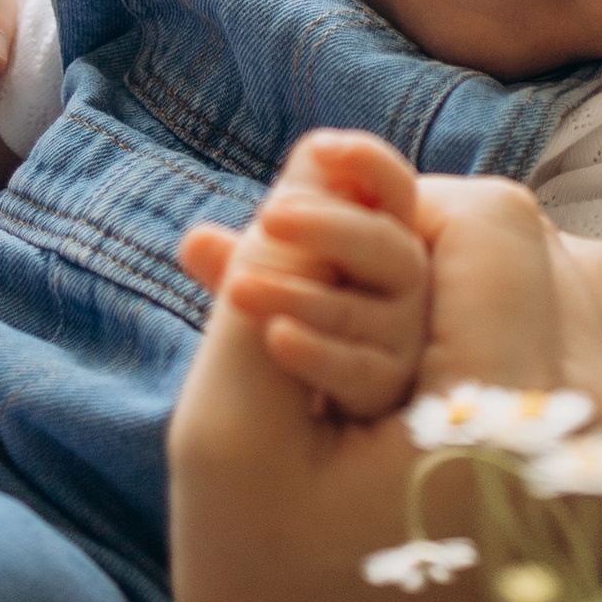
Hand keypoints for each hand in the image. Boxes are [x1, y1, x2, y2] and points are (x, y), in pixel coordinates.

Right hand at [166, 140, 601, 601]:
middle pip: (557, 244)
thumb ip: (277, 276)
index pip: (494, 220)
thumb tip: (331, 147)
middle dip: (451, 253)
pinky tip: (483, 377)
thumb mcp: (226, 434)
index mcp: (507, 430)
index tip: (327, 268)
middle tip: (359, 316)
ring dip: (518, 285)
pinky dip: (570, 336)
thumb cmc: (264, 600)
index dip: (400, 211)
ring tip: (418, 347)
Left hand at [177, 127, 431, 422]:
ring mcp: (405, 351)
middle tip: (270, 213)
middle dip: (330, 227)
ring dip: (304, 292)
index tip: (323, 145)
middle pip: (392, 249)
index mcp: (379, 253)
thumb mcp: (263, 304)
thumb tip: (195, 240)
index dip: (370, 165)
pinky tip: (275, 337)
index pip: (395, 196)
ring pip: (377, 313)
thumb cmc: (289, 355)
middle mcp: (406, 297)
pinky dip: (317, 353)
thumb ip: (243, 271)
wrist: (300, 457)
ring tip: (240, 287)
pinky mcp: (393, 403)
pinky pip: (365, 373)